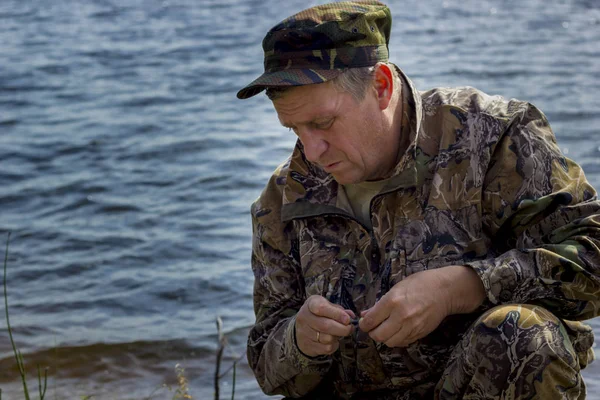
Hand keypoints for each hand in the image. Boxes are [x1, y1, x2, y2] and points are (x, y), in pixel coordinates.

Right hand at [295, 295, 354, 356]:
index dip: (336, 314)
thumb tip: (351, 316)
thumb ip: (339, 310)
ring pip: (327, 339)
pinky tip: (333, 340)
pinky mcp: (307, 345)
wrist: (302, 328)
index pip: (322, 308)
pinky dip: (334, 345)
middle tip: (350, 328)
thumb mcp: (327, 306)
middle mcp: (304, 317)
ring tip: (339, 333)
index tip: (348, 319)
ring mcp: (304, 333)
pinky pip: (326, 348)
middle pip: (325, 326)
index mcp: (310, 304)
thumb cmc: (319, 314)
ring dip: (338, 337)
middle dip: (342, 329)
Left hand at [359, 266, 484, 347]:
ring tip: (386, 329)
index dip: (364, 324)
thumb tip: (365, 315)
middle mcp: (401, 316)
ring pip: (390, 342)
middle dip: (373, 333)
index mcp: (392, 301)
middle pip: (379, 336)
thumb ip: (379, 304)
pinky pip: (403, 342)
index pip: (370, 321)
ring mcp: (412, 327)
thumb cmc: (419, 284)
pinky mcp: (420, 333)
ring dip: (385, 338)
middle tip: (373, 328)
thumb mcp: (396, 289)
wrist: (444, 290)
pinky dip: (397, 339)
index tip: (363, 323)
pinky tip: (398, 331)